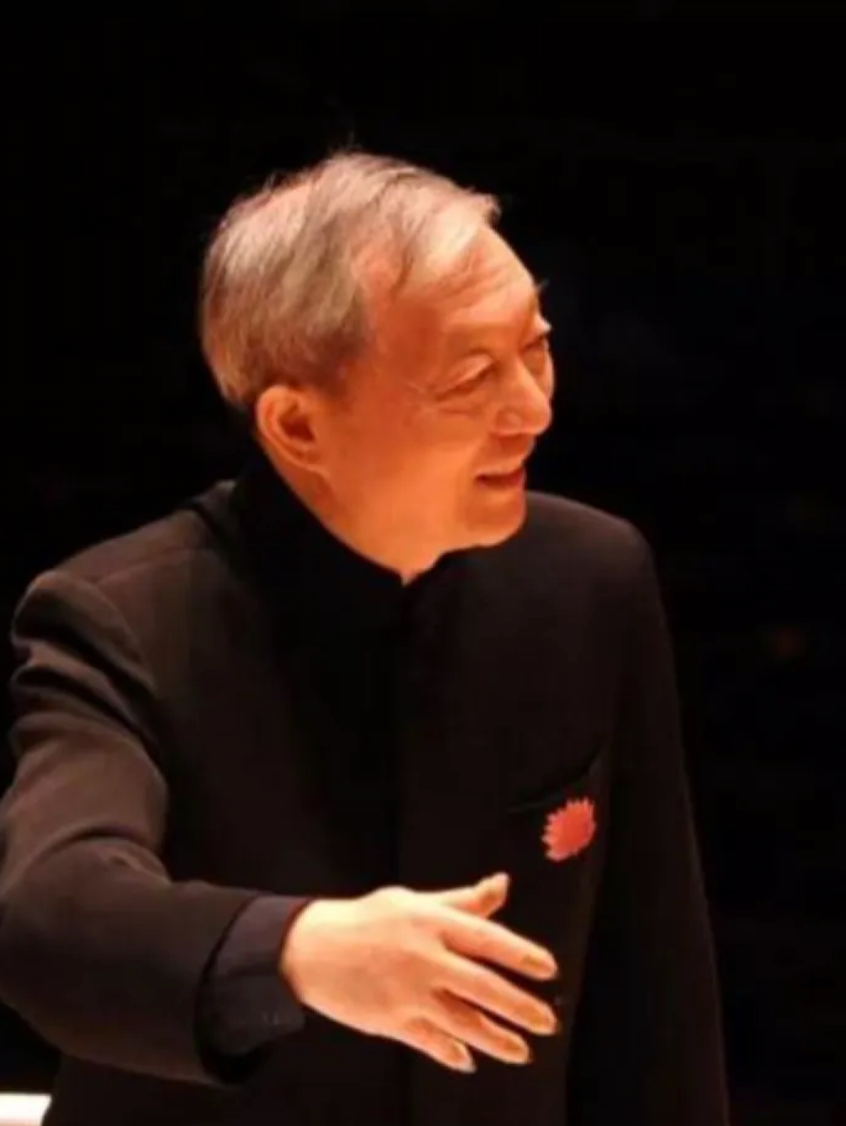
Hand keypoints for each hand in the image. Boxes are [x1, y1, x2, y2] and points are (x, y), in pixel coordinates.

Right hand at [279, 872, 558, 1072]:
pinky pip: (432, 1042)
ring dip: (497, 1040)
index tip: (548, 969)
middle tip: (547, 1022)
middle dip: (520, 1007)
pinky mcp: (392, 1021)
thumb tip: (503, 884)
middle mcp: (425, 958)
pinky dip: (453, 1053)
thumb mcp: (413, 900)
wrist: (311, 947)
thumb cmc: (368, 918)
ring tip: (523, 1051)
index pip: (487, 939)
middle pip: (483, 987)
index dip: (521, 954)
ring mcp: (409, 994)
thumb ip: (462, 901)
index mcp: (432, 923)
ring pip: (464, 1022)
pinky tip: (469, 1060)